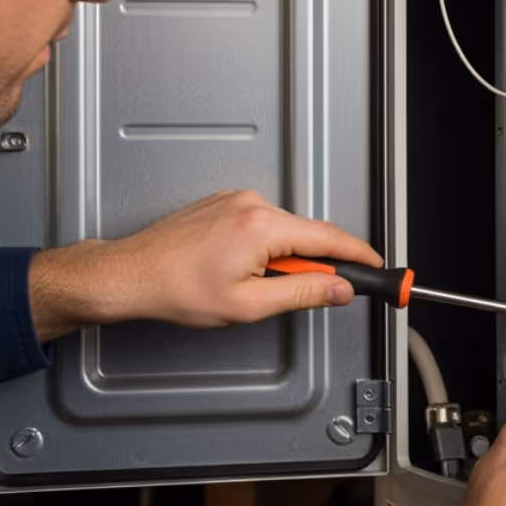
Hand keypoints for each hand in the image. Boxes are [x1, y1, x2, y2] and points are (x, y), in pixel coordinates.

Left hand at [26, 189, 381, 340]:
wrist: (127, 276)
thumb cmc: (175, 290)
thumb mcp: (248, 305)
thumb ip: (303, 293)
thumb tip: (339, 288)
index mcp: (262, 226)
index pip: (330, 239)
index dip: (359, 256)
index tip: (377, 266)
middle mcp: (252, 204)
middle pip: (309, 234)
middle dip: (315, 264)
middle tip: (307, 295)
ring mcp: (236, 200)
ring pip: (285, 231)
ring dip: (286, 258)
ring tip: (253, 286)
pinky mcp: (223, 204)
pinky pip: (262, 224)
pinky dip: (266, 247)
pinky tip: (239, 270)